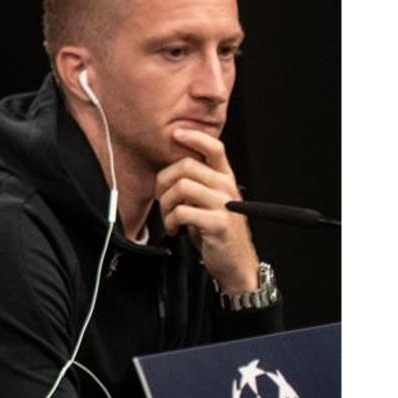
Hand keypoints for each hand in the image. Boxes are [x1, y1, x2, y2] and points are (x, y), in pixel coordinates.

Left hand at [156, 129, 258, 292]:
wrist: (235, 263)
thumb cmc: (216, 230)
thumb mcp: (210, 202)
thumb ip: (197, 184)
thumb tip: (169, 171)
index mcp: (225, 179)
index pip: (214, 147)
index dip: (194, 137)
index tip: (176, 134)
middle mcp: (227, 187)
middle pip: (187, 166)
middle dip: (164, 181)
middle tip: (162, 198)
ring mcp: (224, 204)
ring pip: (181, 187)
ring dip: (166, 203)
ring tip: (168, 217)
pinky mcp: (217, 222)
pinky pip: (182, 212)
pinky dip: (170, 221)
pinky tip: (174, 229)